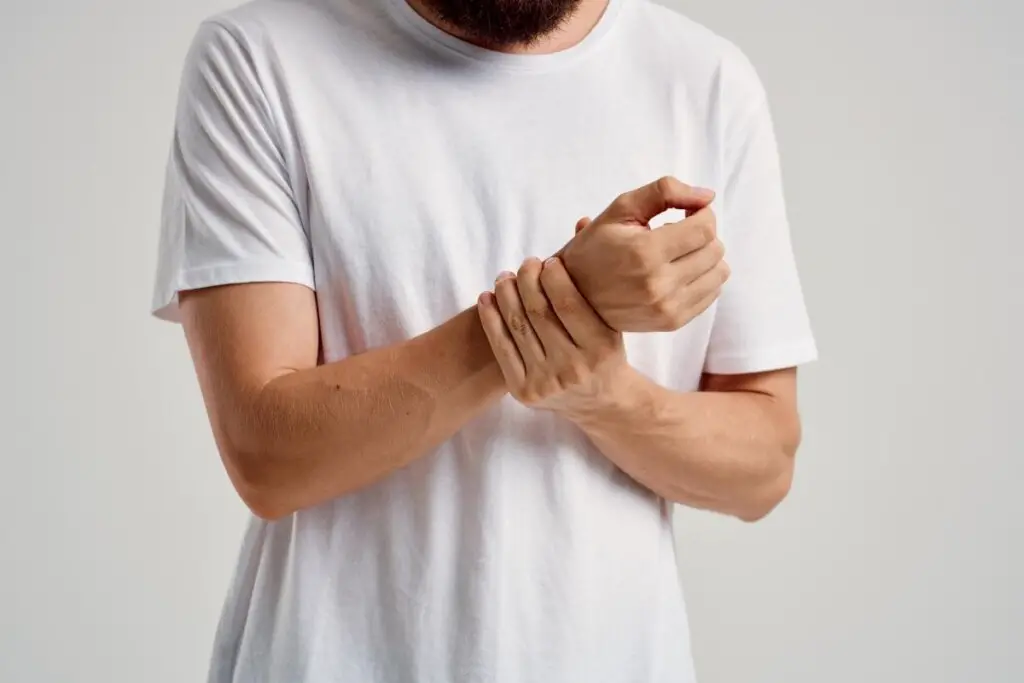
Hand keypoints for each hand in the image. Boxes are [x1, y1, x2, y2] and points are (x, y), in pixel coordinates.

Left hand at [477, 256, 628, 417]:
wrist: (602, 404)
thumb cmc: (606, 354)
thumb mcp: (611, 322)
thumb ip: (593, 276)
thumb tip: (581, 223)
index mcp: (600, 348)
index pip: (568, 303)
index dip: (553, 276)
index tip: (548, 261)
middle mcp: (573, 367)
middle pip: (538, 312)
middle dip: (527, 280)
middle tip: (525, 264)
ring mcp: (546, 381)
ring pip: (517, 326)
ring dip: (505, 294)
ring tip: (504, 277)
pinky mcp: (524, 391)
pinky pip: (502, 348)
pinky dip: (490, 319)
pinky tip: (487, 298)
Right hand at [560, 176, 729, 331]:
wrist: (574, 295)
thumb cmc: (596, 247)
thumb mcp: (620, 209)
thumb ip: (664, 191)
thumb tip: (708, 196)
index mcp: (645, 252)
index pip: (705, 228)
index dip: (702, 214)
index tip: (686, 212)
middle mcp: (658, 284)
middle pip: (714, 249)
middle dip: (703, 234)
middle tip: (678, 232)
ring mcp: (666, 308)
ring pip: (719, 272)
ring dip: (706, 256)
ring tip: (678, 253)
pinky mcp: (671, 322)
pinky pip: (711, 293)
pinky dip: (703, 278)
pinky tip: (679, 271)